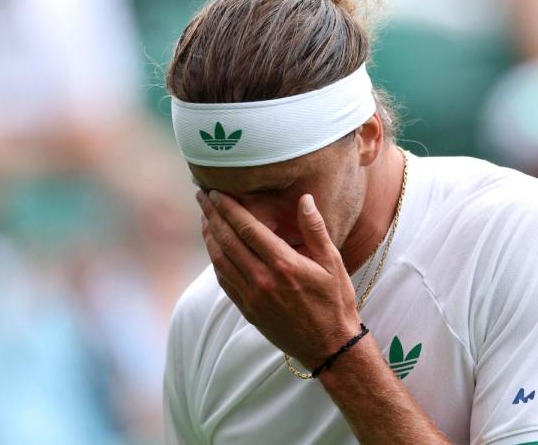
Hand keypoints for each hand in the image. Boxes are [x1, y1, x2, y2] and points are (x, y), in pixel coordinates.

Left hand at [196, 190, 362, 368]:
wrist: (329, 345)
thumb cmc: (335, 301)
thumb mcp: (332, 262)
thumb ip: (315, 229)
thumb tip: (304, 199)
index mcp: (283, 264)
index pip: (247, 229)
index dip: (229, 208)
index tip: (216, 192)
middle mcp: (263, 280)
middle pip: (227, 241)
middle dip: (212, 216)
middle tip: (201, 196)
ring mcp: (252, 297)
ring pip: (220, 261)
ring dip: (209, 237)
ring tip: (205, 218)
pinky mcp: (248, 310)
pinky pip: (224, 280)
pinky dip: (215, 260)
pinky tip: (214, 248)